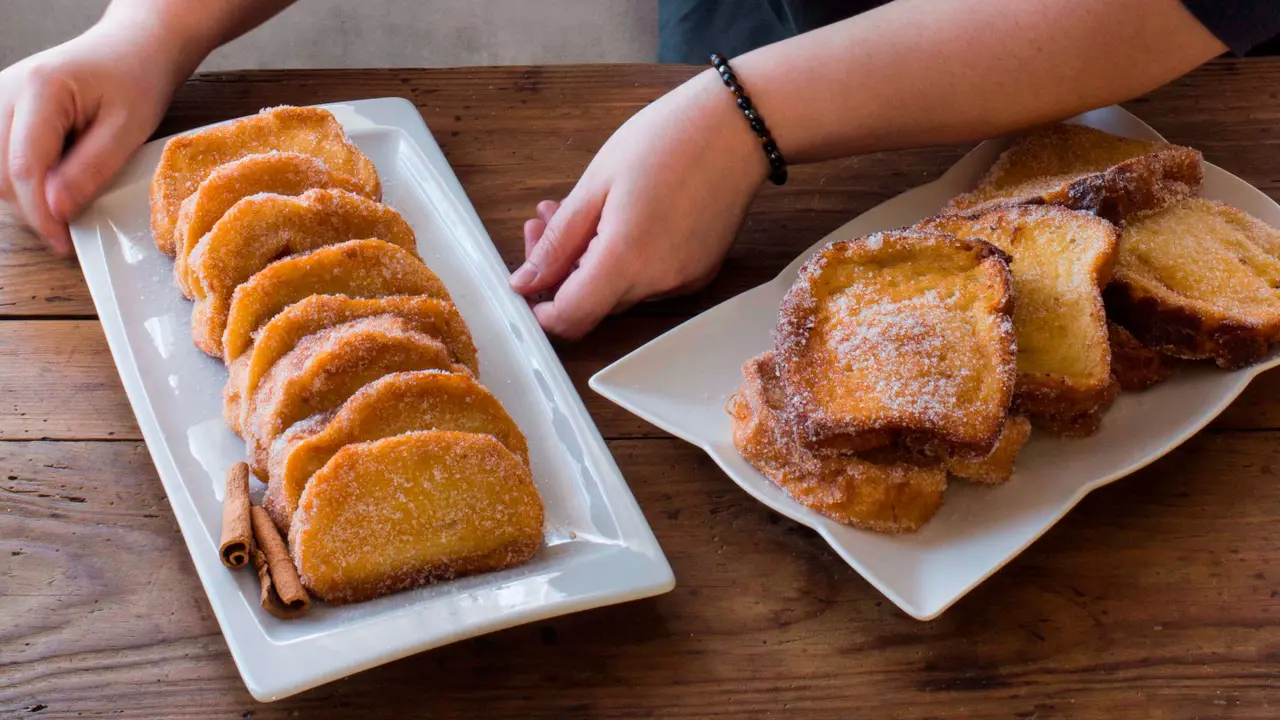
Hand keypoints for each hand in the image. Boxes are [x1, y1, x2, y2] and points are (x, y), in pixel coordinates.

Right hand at [0, 20, 187, 254]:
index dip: (41, 214)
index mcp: (40, 90)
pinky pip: (3, 158)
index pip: (23, 168)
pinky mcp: (3, 110)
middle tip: (71, 227)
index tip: (63, 242)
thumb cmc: (137, 80)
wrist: (133, 48)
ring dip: (28, 194)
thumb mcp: (128, 129)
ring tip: (70, 193)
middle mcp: (6, 90)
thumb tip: (55, 211)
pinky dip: (26, 178)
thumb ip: (90, 170)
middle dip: (33, 208)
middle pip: (0, 174)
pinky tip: (57, 177)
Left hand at [511, 70, 768, 338]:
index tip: (529, 283)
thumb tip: (526, 281)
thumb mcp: (596, 183)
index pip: (571, 318)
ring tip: (584, 209)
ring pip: (619, 292)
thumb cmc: (669, 139)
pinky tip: (621, 219)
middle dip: (562, 272)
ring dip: (591, 261)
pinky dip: (626, 260)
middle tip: (545, 222)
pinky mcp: (700, 272)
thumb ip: (558, 242)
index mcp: (627, 259)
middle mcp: (659, 281)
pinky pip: (649, 281)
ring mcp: (684, 280)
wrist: (739, 125)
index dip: (541, 310)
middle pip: (593, 305)